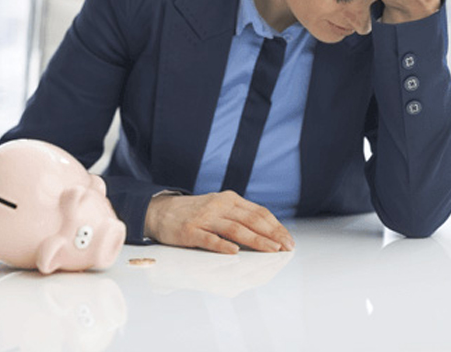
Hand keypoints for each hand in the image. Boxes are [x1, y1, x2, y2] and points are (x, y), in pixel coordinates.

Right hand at [144, 191, 294, 253]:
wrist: (161, 211)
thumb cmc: (196, 213)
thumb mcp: (220, 208)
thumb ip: (240, 217)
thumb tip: (268, 234)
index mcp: (230, 199)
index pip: (259, 212)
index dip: (276, 226)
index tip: (288, 240)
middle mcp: (219, 205)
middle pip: (251, 220)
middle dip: (272, 235)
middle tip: (286, 248)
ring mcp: (204, 218)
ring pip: (235, 229)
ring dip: (256, 240)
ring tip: (271, 250)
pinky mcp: (190, 231)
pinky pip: (209, 239)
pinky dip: (223, 245)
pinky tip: (235, 252)